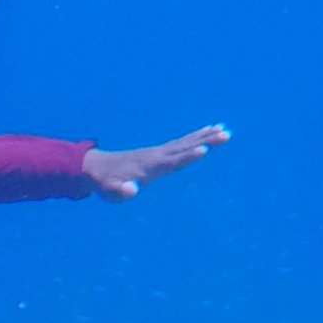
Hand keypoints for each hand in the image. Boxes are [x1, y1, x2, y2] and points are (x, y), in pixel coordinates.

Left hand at [83, 123, 226, 197]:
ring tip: (224, 130)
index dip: (187, 157)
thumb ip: (120, 191)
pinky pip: (181, 143)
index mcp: (149, 166)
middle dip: (205, 141)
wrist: (96, 168)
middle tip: (226, 134)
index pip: (172, 161)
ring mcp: (159, 152)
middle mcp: (157, 155)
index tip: (204, 150)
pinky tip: (207, 133)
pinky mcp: (159, 152)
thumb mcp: (110, 192)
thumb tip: (131, 189)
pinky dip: (196, 137)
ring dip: (205, 136)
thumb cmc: (105, 184)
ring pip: (186, 142)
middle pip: (185, 147)